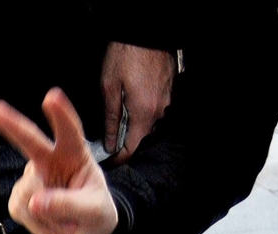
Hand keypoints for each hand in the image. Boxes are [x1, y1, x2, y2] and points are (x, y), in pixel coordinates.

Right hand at [0, 90, 119, 233]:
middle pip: (29, 140)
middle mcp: (50, 161)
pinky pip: (20, 209)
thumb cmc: (95, 213)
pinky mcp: (19, 197)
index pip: (70, 132)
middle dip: (11, 124)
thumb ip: (68, 205)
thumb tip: (35, 203)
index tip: (52, 97)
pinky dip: (34, 223)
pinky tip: (47, 220)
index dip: (61, 115)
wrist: (85, 232)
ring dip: (44, 213)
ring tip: (62, 219)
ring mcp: (32, 178)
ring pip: (27, 192)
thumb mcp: (94, 212)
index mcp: (75, 155)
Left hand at [101, 43, 172, 159]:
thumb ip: (110, 119)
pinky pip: (155, 111)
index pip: (133, 148)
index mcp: (144, 113)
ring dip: (135, 128)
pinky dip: (142, 115)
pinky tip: (130, 107)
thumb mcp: (109, 88)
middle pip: (143, 139)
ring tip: (118, 125)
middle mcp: (159, 110)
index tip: (108, 160)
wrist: (145, 29)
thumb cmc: (126, 54)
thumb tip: (110, 143)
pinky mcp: (169, 90)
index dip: (119, 158)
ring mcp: (167, 100)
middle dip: (126, 144)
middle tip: (109, 143)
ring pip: (149, 125)